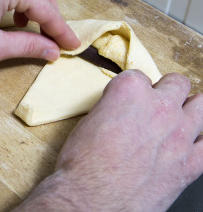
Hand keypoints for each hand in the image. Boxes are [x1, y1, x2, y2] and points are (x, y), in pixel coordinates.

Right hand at [17, 71, 202, 210]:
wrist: (93, 200)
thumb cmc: (84, 164)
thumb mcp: (90, 121)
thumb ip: (114, 108)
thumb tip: (121, 111)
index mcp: (130, 91)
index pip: (139, 76)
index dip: (132, 89)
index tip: (128, 99)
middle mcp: (159, 107)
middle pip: (177, 83)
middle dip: (167, 90)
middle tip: (157, 103)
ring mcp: (179, 134)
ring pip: (201, 105)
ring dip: (189, 108)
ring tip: (177, 118)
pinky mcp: (190, 163)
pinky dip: (198, 142)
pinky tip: (188, 145)